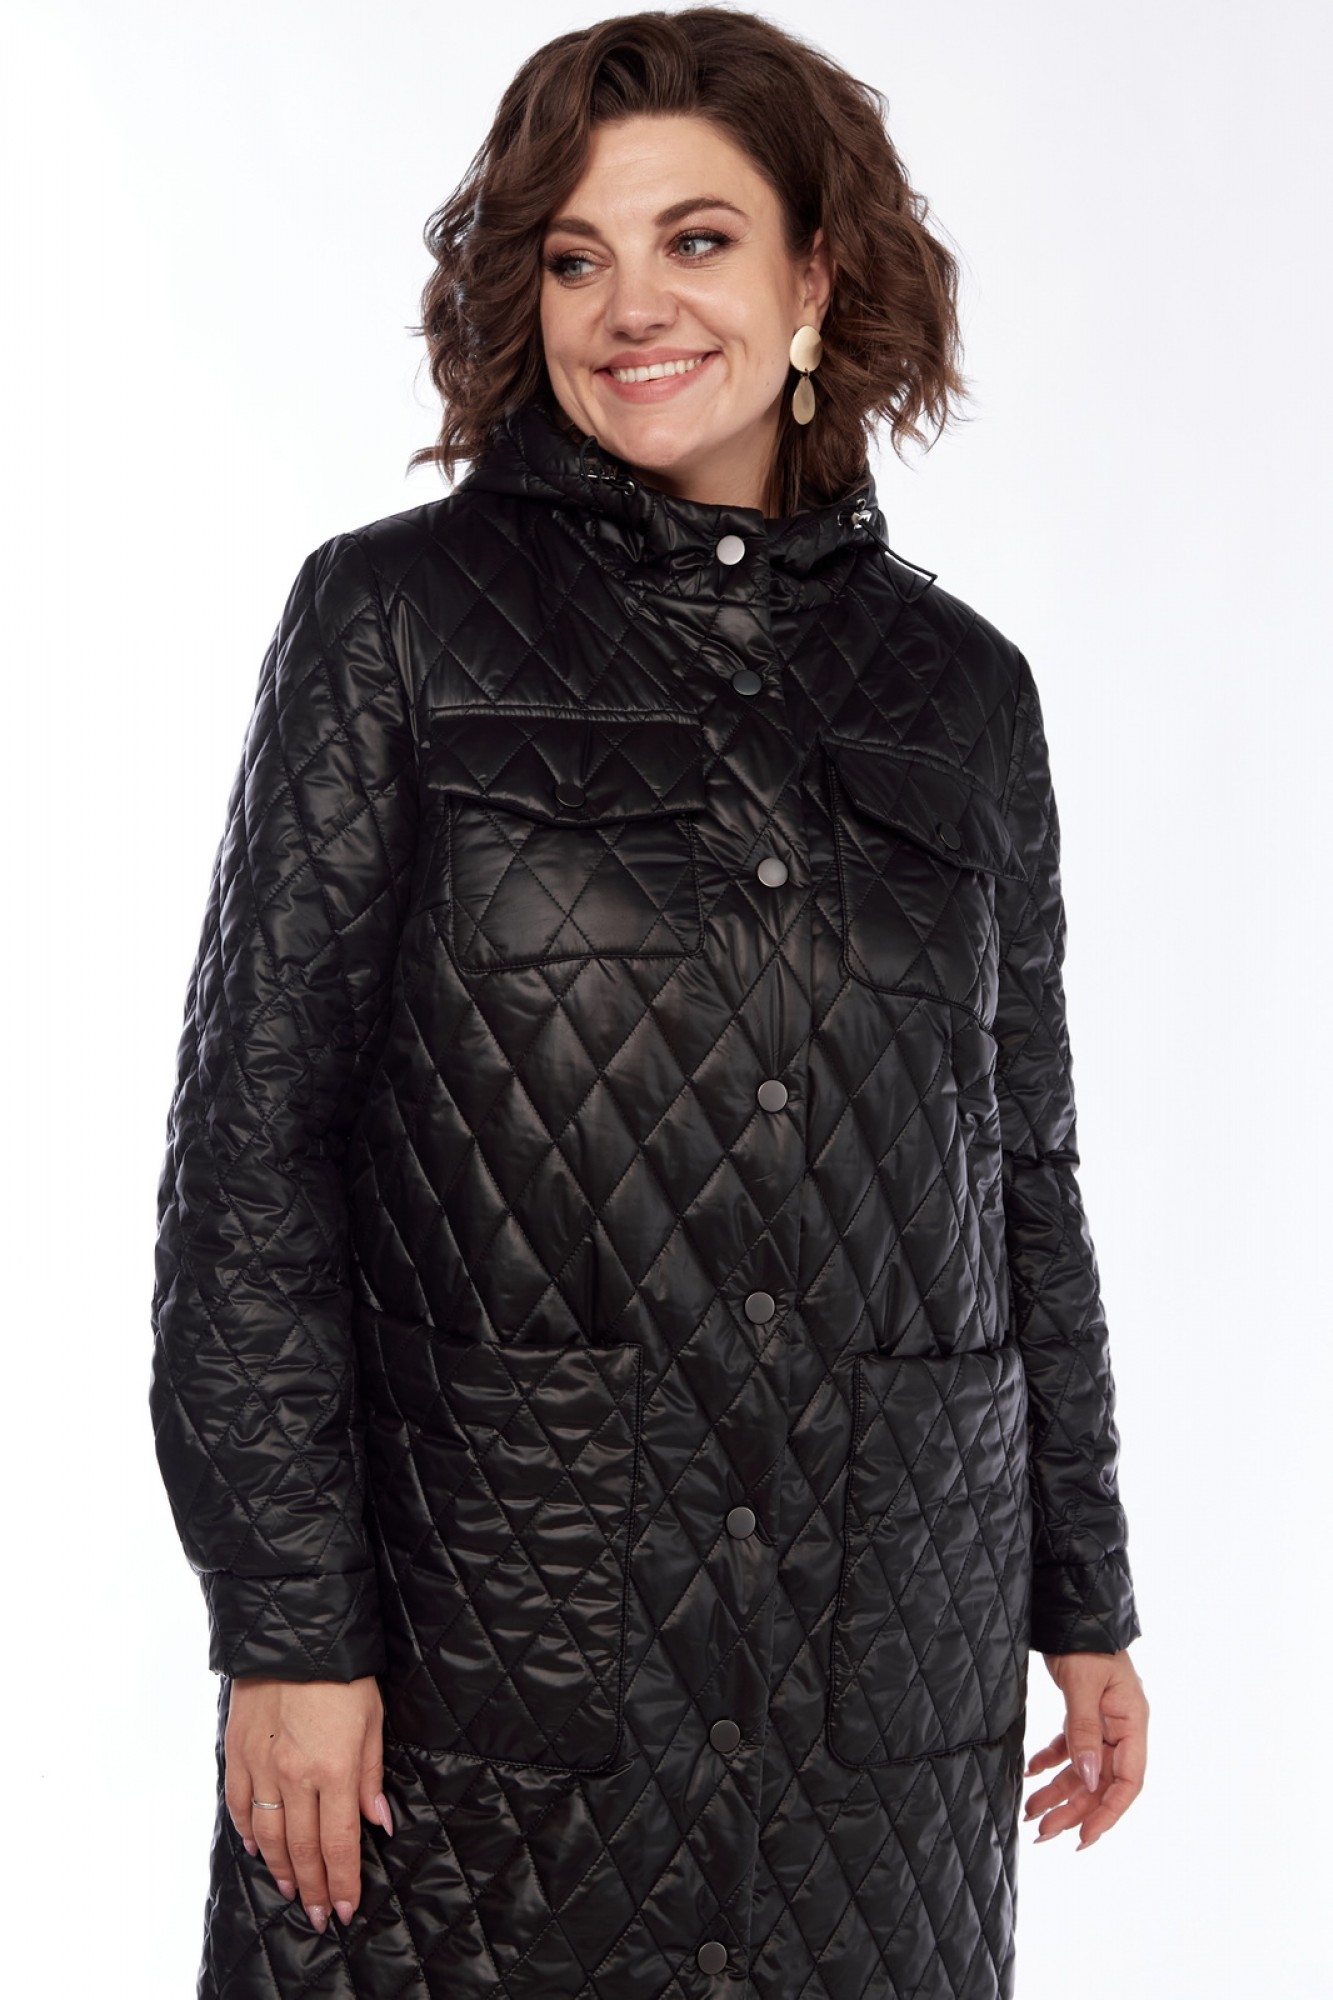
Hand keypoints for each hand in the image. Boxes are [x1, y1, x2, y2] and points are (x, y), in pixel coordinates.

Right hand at [223, 1675, 392, 1932]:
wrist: (294, 1632)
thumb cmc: (342, 1673)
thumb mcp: (373, 1719)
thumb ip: (372, 1776)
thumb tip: (380, 1823)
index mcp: (335, 1768)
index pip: (339, 1843)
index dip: (343, 1881)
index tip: (346, 1908)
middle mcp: (295, 1775)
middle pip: (302, 1849)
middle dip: (314, 1888)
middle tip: (320, 1916)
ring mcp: (262, 1766)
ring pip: (268, 1836)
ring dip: (281, 1870)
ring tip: (293, 1891)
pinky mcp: (238, 1752)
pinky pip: (240, 1805)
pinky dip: (248, 1832)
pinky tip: (257, 1849)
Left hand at [1024, 1648, 1147, 1849]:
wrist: (1074, 1609)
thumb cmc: (1086, 1642)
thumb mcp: (1084, 1686)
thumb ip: (1085, 1731)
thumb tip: (1089, 1779)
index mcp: (1132, 1724)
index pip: (1128, 1782)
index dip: (1108, 1812)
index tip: (1083, 1836)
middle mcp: (1120, 1728)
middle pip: (1101, 1782)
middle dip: (1073, 1809)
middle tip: (1043, 1832)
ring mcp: (1102, 1722)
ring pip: (1082, 1769)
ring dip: (1058, 1792)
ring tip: (1031, 1813)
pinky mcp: (1082, 1713)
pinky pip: (1069, 1748)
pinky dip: (1050, 1762)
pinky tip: (1030, 1773)